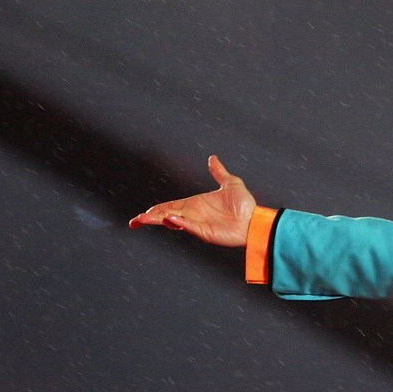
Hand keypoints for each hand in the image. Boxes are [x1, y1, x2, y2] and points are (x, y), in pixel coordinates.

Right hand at [129, 155, 256, 246]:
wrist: (256, 219)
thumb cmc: (245, 205)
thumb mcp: (231, 183)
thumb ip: (219, 172)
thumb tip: (212, 158)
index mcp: (194, 204)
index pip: (169, 206)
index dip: (156, 209)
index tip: (143, 214)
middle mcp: (193, 215)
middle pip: (166, 215)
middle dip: (150, 218)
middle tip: (136, 221)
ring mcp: (198, 224)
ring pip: (173, 222)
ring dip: (159, 220)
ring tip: (144, 219)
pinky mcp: (206, 232)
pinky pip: (189, 226)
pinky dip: (179, 222)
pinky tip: (171, 218)